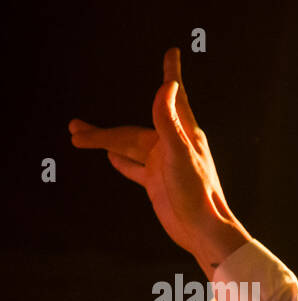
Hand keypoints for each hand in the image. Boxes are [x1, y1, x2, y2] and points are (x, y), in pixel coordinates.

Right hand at [69, 48, 248, 276]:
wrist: (203, 231)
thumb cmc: (198, 193)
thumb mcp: (180, 153)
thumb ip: (169, 121)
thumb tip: (167, 87)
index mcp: (183, 134)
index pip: (173, 97)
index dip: (171, 74)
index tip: (172, 54)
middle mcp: (172, 147)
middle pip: (131, 132)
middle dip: (103, 129)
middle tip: (74, 127)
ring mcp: (163, 165)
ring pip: (127, 147)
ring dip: (104, 142)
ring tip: (77, 137)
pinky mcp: (157, 183)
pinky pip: (134, 167)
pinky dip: (120, 160)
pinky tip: (109, 156)